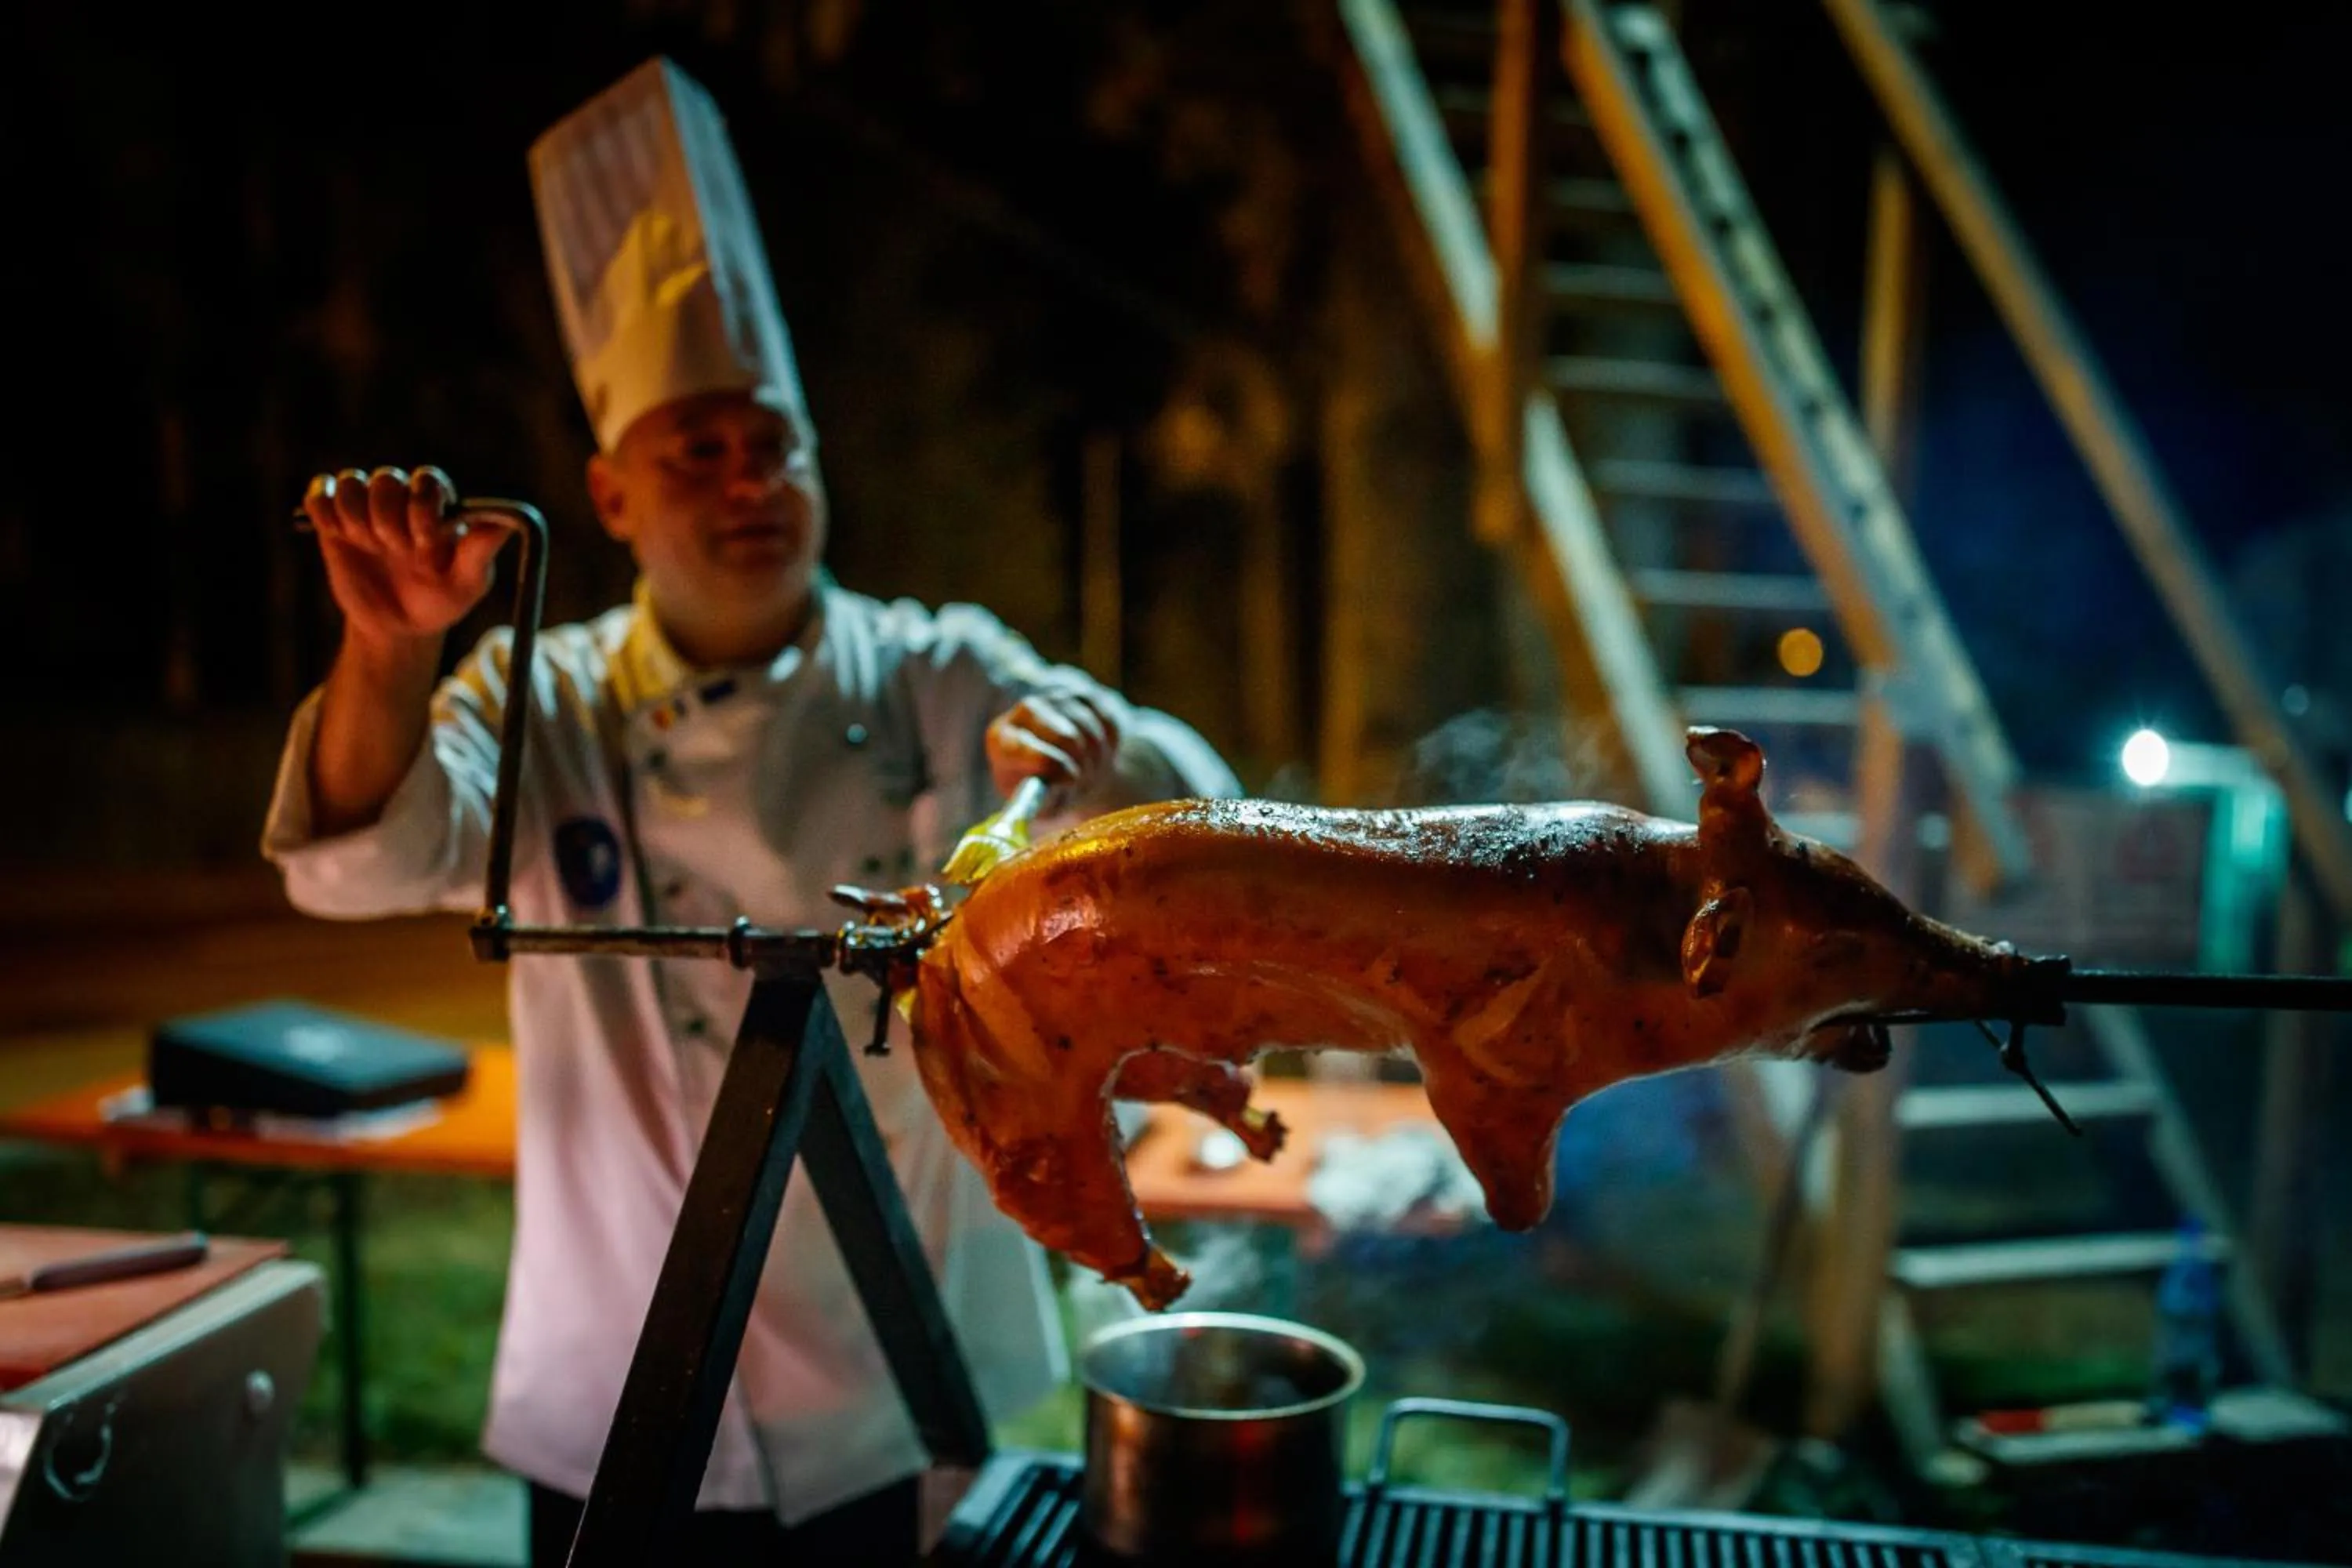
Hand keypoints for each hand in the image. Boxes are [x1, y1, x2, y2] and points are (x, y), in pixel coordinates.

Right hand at [303, 466, 505, 650]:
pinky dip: (324, 511)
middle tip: (396, 551)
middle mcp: (401, 497)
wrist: (399, 627)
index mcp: (436, 504)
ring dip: (357, 518)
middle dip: (389, 519)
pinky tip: (338, 536)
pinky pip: (319, 496)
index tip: (425, 543)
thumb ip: (482, 550)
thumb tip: (508, 521)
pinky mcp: (331, 520)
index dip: (422, 508)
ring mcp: (365, 506)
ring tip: (370, 547)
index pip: (427, 480)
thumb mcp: (468, 582)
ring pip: (352, 483)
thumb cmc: (441, 600)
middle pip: (386, 479)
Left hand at [986, 681, 1125, 798]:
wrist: (1066, 768)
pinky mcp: (1081, 696)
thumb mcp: (1039, 803)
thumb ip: (1045, 799)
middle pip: (1065, 736)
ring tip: (1088, 771)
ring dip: (1097, 758)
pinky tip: (1096, 752)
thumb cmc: (1046, 790)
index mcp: (1001, 739)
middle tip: (1084, 780)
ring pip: (1090, 731)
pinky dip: (1109, 743)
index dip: (1053, 766)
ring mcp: (1053, 699)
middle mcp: (1024, 712)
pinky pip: (1106, 721)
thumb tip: (1059, 786)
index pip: (1024, 748)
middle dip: (1081, 764)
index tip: (1071, 781)